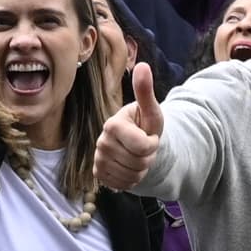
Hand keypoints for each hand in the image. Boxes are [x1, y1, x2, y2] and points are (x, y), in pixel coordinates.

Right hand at [96, 66, 164, 192]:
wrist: (135, 143)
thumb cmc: (144, 124)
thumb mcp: (150, 110)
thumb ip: (145, 91)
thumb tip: (142, 65)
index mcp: (112, 124)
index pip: (142, 146)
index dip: (152, 144)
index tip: (150, 136)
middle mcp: (101, 142)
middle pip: (138, 163)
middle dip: (148, 158)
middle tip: (144, 147)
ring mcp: (98, 159)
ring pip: (131, 176)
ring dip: (140, 169)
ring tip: (137, 156)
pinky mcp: (99, 173)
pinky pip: (122, 185)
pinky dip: (131, 179)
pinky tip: (129, 166)